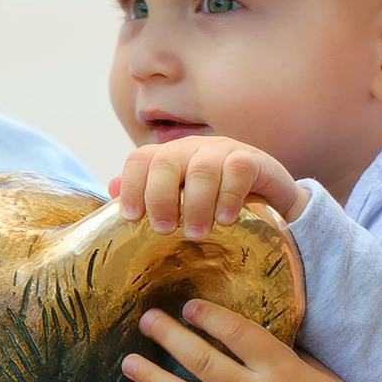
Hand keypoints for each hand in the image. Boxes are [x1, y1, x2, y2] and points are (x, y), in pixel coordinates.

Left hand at [111, 136, 310, 239]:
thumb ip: (149, 193)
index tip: (131, 218)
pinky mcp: (252, 159)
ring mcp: (223, 151)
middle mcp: (192, 148)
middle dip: (160, 197)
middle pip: (166, 162)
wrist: (269, 197)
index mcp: (169, 156)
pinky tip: (226, 220)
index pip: (140, 159)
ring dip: (196, 204)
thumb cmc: (215, 201)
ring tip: (197, 234)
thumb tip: (112, 189)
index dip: (131, 186)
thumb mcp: (181, 198)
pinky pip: (237, 171)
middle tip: (164, 230)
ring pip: (202, 169)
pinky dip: (229, 197)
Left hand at [122, 299, 370, 381]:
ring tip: (130, 365)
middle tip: (147, 321)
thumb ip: (293, 361)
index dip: (209, 316)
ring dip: (156, 380)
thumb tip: (268, 346)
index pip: (236, 333)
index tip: (188, 306)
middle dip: (170, 337)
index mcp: (279, 369)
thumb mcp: (324, 379)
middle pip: (202, 360)